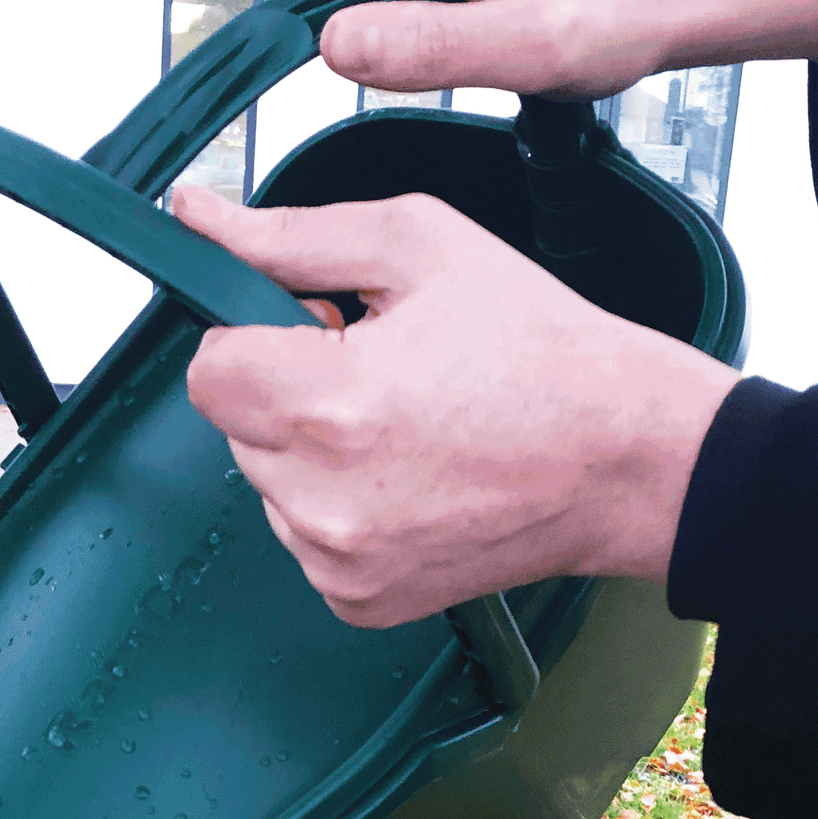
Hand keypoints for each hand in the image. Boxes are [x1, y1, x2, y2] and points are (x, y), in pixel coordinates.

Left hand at [175, 182, 738, 627]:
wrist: (619, 459)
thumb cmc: (536, 349)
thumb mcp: (416, 248)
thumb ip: (289, 236)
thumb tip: (199, 218)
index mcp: (330, 404)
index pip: (208, 373)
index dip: (251, 338)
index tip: (308, 328)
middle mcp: (323, 499)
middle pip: (238, 430)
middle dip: (288, 392)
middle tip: (379, 372)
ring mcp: (338, 561)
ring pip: (270, 487)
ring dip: (313, 453)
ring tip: (405, 428)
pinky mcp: (356, 600)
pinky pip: (307, 541)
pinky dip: (342, 508)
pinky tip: (410, 480)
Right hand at [292, 0, 817, 100]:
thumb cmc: (623, 5)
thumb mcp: (522, 47)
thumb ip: (422, 49)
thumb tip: (335, 45)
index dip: (326, 19)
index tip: (345, 65)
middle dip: (381, 20)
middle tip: (449, 54)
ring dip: (415, 20)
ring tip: (482, 37)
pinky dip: (442, 11)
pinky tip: (489, 23)